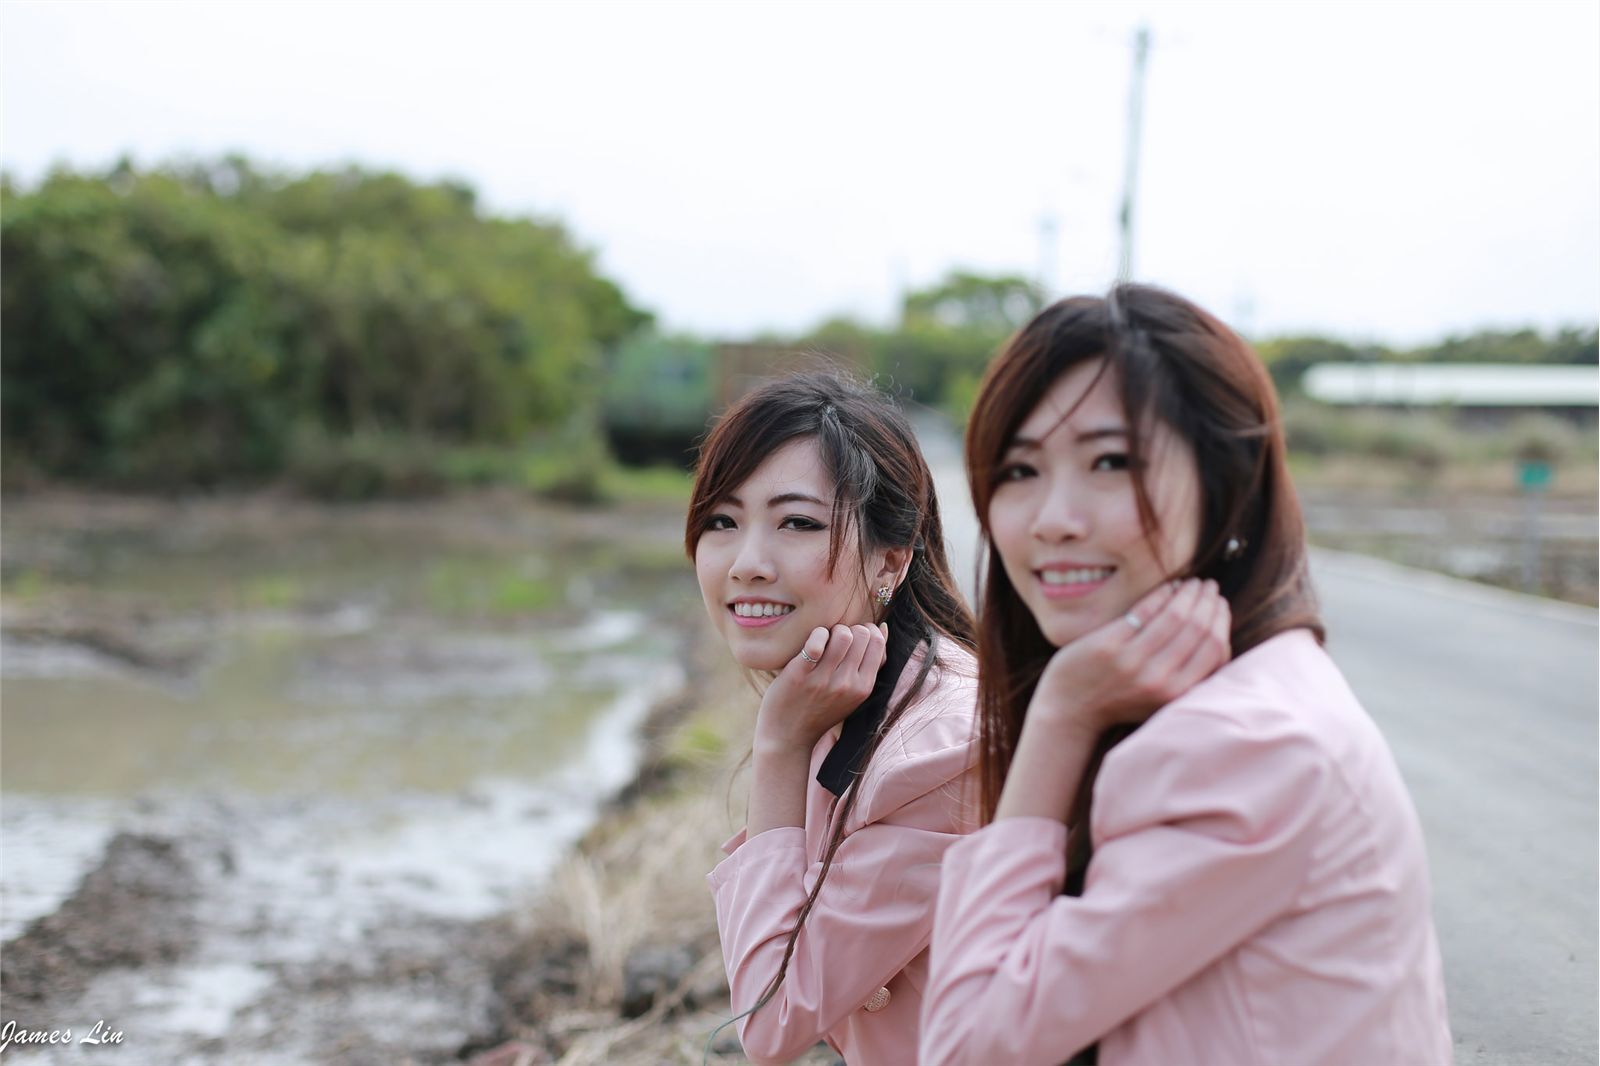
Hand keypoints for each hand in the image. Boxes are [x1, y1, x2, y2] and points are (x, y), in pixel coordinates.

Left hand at [754, 623, 888, 754]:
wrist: (787, 737)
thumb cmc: (821, 711)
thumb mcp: (853, 695)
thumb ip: (870, 666)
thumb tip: (883, 628)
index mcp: (863, 688)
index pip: (877, 643)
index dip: (866, 631)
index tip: (853, 637)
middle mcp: (846, 684)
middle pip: (861, 634)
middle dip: (849, 629)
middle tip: (836, 640)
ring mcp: (823, 680)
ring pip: (842, 634)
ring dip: (832, 630)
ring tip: (824, 640)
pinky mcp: (799, 675)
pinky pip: (816, 642)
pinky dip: (816, 634)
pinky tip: (811, 643)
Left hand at [1029, 578, 1230, 738]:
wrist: (1070, 710)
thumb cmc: (1119, 700)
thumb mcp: (1160, 698)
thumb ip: (1188, 677)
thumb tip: (1217, 636)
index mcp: (1176, 694)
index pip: (1215, 651)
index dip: (1221, 622)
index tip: (1219, 604)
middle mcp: (1158, 679)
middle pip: (1198, 629)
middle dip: (1208, 602)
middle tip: (1209, 586)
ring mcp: (1132, 662)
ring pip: (1175, 616)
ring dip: (1188, 593)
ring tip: (1192, 582)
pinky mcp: (1109, 646)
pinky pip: (1145, 610)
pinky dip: (1162, 594)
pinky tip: (1168, 586)